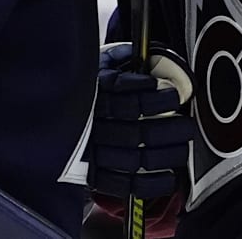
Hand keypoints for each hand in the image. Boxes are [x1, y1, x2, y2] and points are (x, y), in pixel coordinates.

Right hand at [88, 42, 195, 199]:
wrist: (54, 112)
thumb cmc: (90, 85)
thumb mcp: (101, 62)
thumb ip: (122, 57)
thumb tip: (147, 56)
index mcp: (95, 96)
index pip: (131, 101)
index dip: (157, 100)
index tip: (173, 95)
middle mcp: (93, 125)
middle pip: (138, 133)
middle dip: (170, 130)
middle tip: (186, 125)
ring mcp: (93, 152)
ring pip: (135, 159)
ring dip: (166, 155)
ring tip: (182, 146)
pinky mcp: (95, 175)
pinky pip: (125, 185)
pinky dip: (151, 184)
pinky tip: (169, 175)